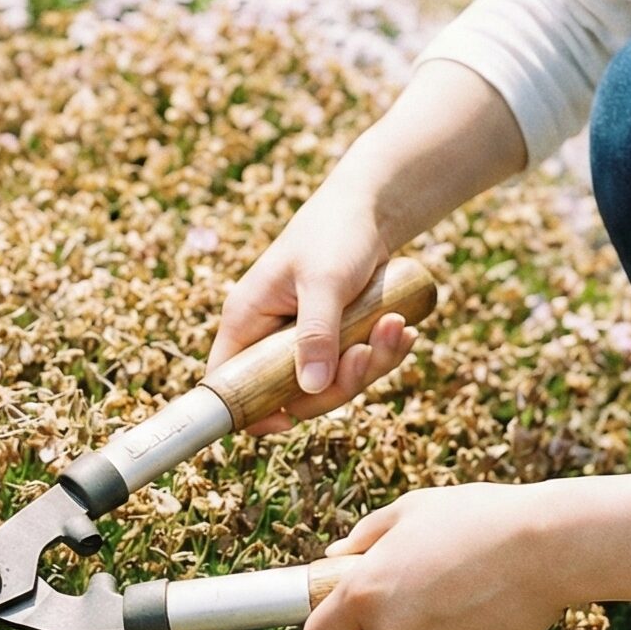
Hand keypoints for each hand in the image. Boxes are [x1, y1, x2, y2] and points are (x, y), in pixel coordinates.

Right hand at [206, 196, 417, 437]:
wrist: (372, 208)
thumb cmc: (335, 233)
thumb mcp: (325, 281)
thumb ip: (316, 334)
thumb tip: (310, 389)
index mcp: (247, 320)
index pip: (226, 382)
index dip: (248, 410)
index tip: (287, 421)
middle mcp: (269, 337)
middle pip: (290, 395)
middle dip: (337, 384)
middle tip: (366, 352)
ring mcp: (304, 341)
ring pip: (331, 384)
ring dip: (370, 364)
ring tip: (397, 327)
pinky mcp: (336, 339)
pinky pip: (356, 367)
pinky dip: (383, 353)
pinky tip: (404, 331)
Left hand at [302, 484, 570, 629]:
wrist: (546, 547)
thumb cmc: (474, 518)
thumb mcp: (409, 510)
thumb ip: (363, 538)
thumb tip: (335, 558)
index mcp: (364, 593)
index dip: (325, 629)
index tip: (337, 617)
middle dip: (385, 617)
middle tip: (421, 577)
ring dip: (426, 624)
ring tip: (463, 581)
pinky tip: (484, 601)